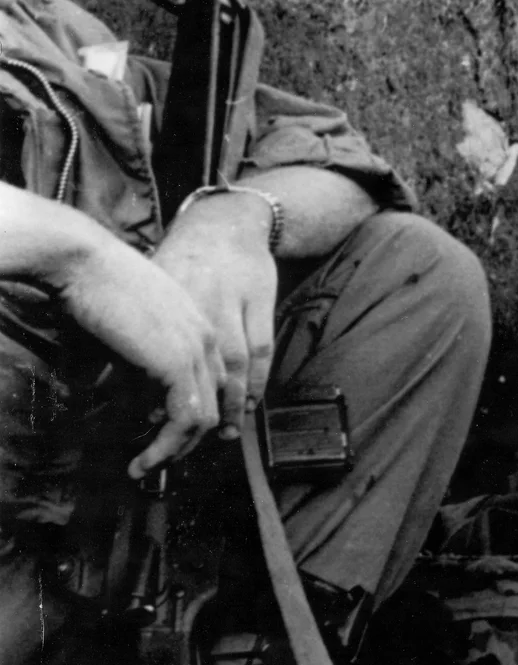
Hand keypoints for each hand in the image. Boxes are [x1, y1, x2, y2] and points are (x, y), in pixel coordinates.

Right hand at [55, 240, 223, 477]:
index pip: (210, 381)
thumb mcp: (128, 330)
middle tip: (158, 460)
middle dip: (187, 438)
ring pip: (202, 418)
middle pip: (212, 402)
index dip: (193, 413)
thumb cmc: (95, 288)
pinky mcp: (179, 364)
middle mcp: (205, 338)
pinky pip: (185, 419)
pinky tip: (144, 459)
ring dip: (174, 450)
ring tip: (144, 467)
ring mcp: (197, 351)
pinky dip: (166, 445)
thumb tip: (133, 400)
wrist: (86, 261)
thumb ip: (139, 364)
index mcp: (197, 324)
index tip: (169, 439)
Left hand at [150, 195, 278, 442]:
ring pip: (235, 364)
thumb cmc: (179, 264)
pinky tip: (248, 402)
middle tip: (188, 441)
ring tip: (223, 433)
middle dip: (194, 411)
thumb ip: (134, 339)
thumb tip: (111, 392)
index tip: (151, 428)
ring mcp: (233, 302)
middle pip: (200, 370)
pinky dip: (256, 381)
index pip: (159, 363)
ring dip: (230, 404)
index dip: (157, 399)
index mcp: (164, 303)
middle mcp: (199, 303)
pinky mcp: (260, 302)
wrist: (223, 223)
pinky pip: (261, 350)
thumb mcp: (148, 295)